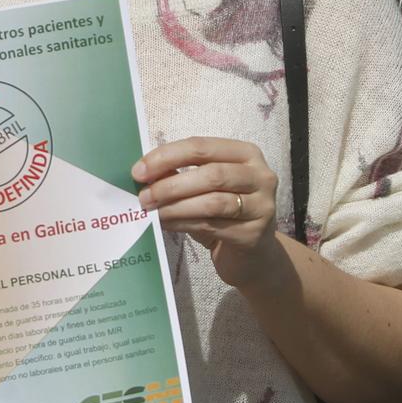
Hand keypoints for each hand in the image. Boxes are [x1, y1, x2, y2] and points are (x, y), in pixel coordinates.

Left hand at [134, 137, 282, 290]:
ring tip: (152, 212)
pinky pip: (213, 225)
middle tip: (143, 196)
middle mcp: (260, 176)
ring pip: (212, 201)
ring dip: (175, 206)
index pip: (202, 147)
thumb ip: (180, 174)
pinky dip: (184, 223)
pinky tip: (166, 225)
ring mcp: (262, 205)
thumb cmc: (223, 215)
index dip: (168, 156)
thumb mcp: (203, 188)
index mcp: (245, 154)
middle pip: (211, 174)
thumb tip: (145, 171)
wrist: (252, 255)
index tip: (139, 170)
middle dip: (171, 185)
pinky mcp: (255, 233)